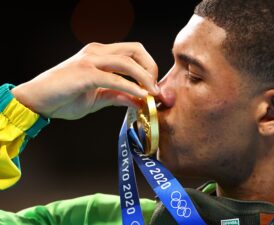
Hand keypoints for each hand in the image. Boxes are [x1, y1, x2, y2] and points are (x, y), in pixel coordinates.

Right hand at [11, 42, 159, 119]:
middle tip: (155, 87)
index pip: (133, 52)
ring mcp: (90, 61)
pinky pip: (114, 78)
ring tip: (152, 93)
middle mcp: (96, 52)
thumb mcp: (98, 97)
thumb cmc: (64, 97)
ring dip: (145, 77)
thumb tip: (139, 101)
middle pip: (135, 50)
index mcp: (100, 55)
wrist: (37, 101)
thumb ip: (118, 95)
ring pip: (127, 61)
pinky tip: (140, 96)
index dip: (148, 66)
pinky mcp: (85, 73)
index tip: (153, 85)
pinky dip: (131, 87)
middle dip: (151, 67)